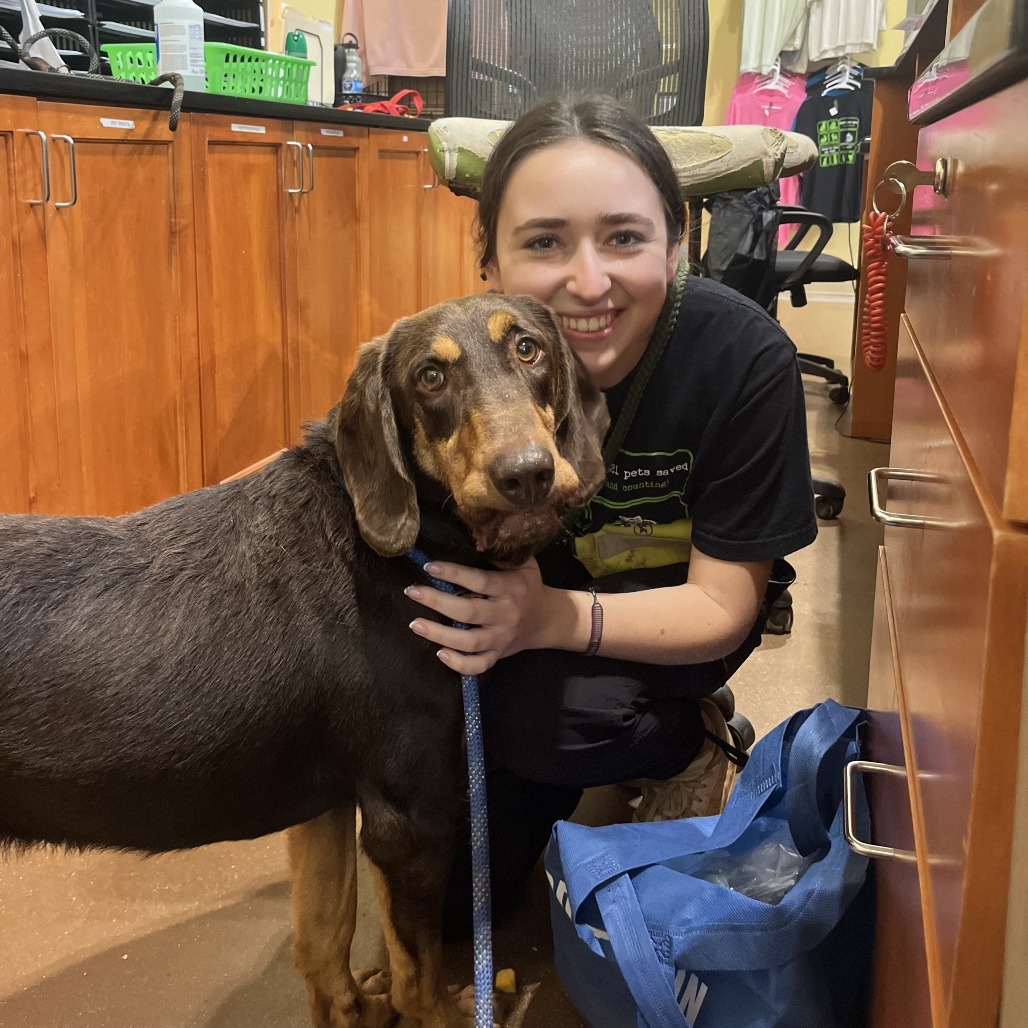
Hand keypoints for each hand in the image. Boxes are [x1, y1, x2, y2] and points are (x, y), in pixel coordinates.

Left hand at [404, 557, 552, 675]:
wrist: (549, 619)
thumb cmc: (529, 585)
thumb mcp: (524, 564)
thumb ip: (501, 555)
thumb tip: (472, 538)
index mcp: (511, 589)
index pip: (480, 581)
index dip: (454, 573)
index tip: (430, 566)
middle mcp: (506, 615)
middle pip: (469, 613)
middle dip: (437, 602)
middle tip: (412, 591)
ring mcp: (501, 638)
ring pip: (469, 643)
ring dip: (440, 635)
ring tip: (415, 624)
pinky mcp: (498, 655)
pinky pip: (479, 665)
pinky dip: (459, 664)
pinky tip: (440, 654)